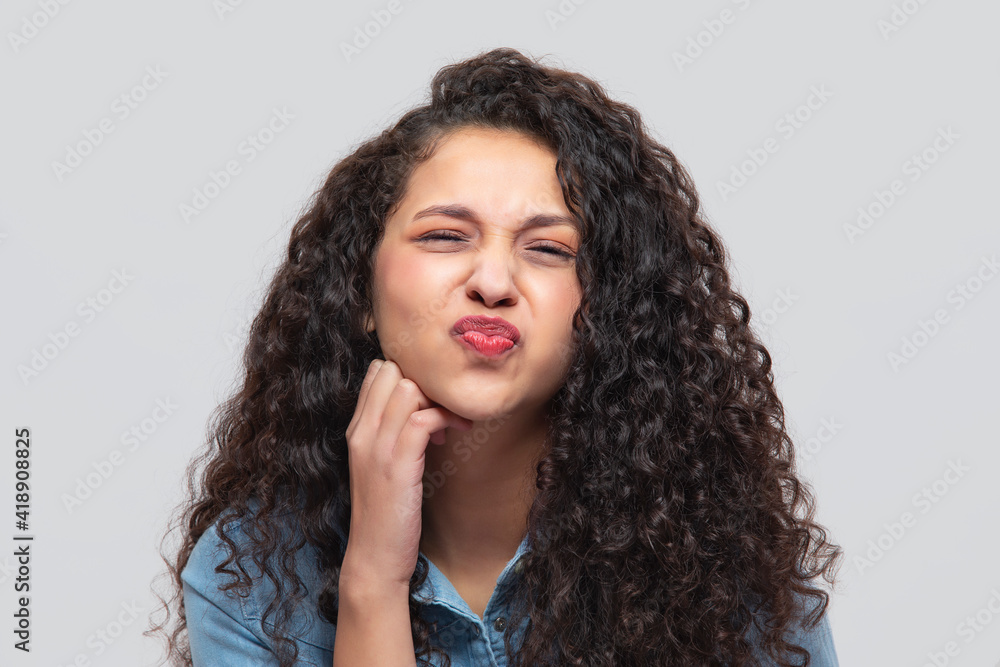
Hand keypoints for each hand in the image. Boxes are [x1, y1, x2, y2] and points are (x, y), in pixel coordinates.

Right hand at [341, 359, 472, 590]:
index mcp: (356, 430)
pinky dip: (446, 418)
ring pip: (408, 389)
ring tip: (452, 423)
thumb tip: (422, 408)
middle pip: (392, 371)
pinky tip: (456, 433)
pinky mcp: (397, 465)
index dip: (410, 376)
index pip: (377, 372)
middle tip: (443, 409)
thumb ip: (391, 434)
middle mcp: (362, 433)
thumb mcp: (382, 465)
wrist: (374, 558)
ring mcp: (377, 448)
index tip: (429, 401)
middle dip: (426, 383)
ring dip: (439, 400)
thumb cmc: (386, 513)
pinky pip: (424, 419)